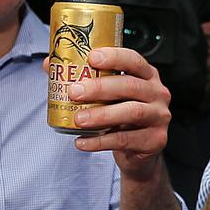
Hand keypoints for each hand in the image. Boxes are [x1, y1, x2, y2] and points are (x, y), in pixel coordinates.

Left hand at [53, 48, 171, 181]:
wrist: (139, 152)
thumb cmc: (122, 117)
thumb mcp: (108, 96)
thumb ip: (84, 79)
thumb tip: (50, 65)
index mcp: (146, 76)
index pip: (134, 60)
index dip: (114, 57)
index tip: (91, 58)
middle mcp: (157, 93)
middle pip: (130, 85)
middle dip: (100, 87)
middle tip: (74, 92)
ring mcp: (159, 117)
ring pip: (131, 112)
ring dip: (101, 115)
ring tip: (78, 119)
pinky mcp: (155, 140)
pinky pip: (125, 139)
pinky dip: (100, 141)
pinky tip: (82, 141)